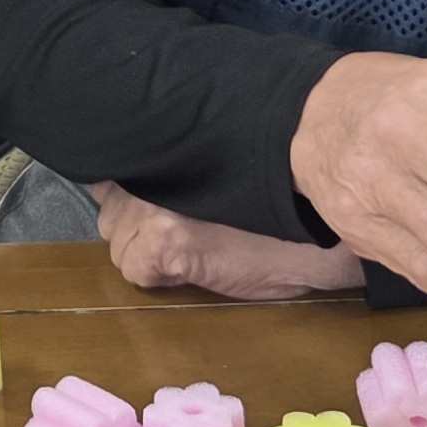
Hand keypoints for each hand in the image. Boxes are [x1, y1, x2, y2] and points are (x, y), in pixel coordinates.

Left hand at [91, 182, 367, 300]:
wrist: (316, 235)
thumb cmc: (270, 207)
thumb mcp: (214, 176)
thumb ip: (166, 170)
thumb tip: (112, 183)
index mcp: (162, 149)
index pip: (109, 176)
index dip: (131, 200)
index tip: (158, 209)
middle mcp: (150, 171)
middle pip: (110, 215)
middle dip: (139, 230)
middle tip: (189, 231)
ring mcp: (153, 204)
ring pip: (120, 246)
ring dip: (149, 254)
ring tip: (197, 245)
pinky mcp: (165, 239)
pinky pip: (135, 269)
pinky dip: (160, 276)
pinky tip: (198, 263)